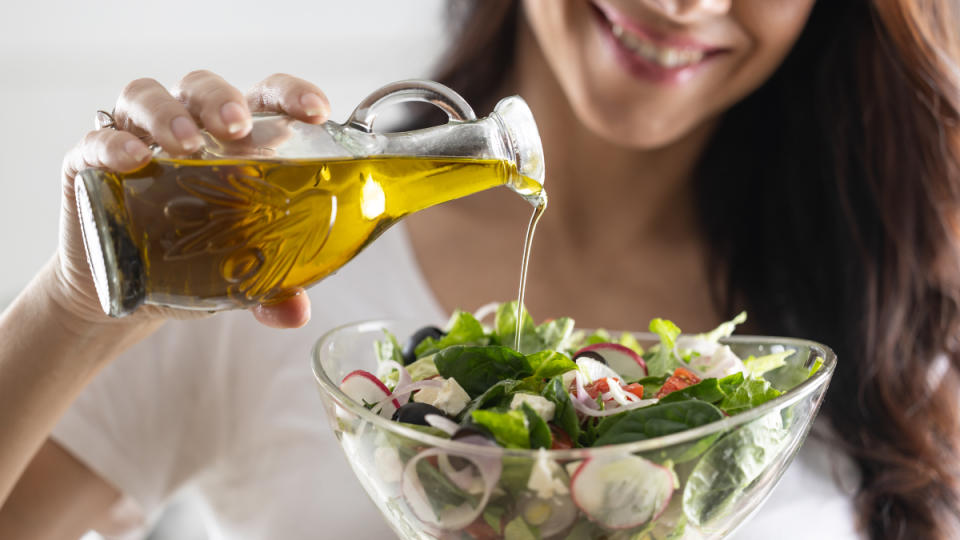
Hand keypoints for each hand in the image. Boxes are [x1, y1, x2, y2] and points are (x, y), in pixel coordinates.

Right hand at [55, 71, 330, 328]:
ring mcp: (136, 140)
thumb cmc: (197, 264)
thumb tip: (295, 314)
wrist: (130, 297)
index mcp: (237, 143)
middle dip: (222, 99)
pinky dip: (111, 143)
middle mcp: (188, 129)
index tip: (317, 110)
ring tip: (187, 144)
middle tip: (238, 126)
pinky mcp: (90, 164)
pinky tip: (131, 158)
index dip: (290, 94)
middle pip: (203, 88)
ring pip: (146, 98)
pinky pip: (95, 139)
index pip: (266, 98)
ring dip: (168, 113)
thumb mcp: (241, 276)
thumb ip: (273, 290)